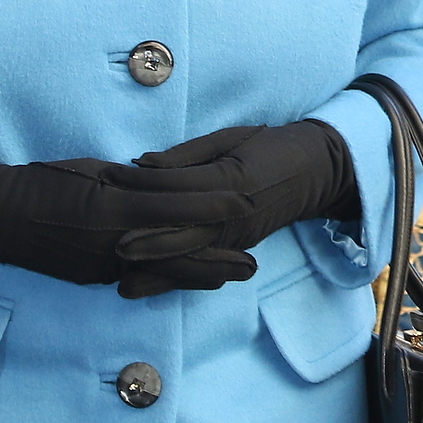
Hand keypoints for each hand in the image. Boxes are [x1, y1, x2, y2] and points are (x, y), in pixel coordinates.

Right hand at [0, 155, 257, 297]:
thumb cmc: (44, 180)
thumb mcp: (93, 169)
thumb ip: (133, 180)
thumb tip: (166, 181)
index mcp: (117, 208)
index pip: (177, 208)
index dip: (214, 208)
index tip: (245, 202)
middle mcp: (115, 242)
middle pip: (179, 253)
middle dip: (219, 259)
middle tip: (254, 265)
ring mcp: (104, 264)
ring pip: (162, 272)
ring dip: (199, 275)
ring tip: (230, 276)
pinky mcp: (94, 275)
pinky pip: (138, 277)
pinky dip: (166, 278)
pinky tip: (185, 278)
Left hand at [114, 120, 358, 259]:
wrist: (314, 171)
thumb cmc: (269, 146)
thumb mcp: (231, 138)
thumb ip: (187, 154)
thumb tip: (141, 163)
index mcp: (230, 179)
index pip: (177, 184)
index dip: (141, 182)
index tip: (108, 179)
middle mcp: (233, 213)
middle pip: (182, 229)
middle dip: (145, 239)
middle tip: (108, 244)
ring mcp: (235, 236)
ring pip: (190, 256)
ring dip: (156, 267)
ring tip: (120, 276)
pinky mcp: (235, 248)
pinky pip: (201, 265)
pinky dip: (174, 276)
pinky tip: (148, 285)